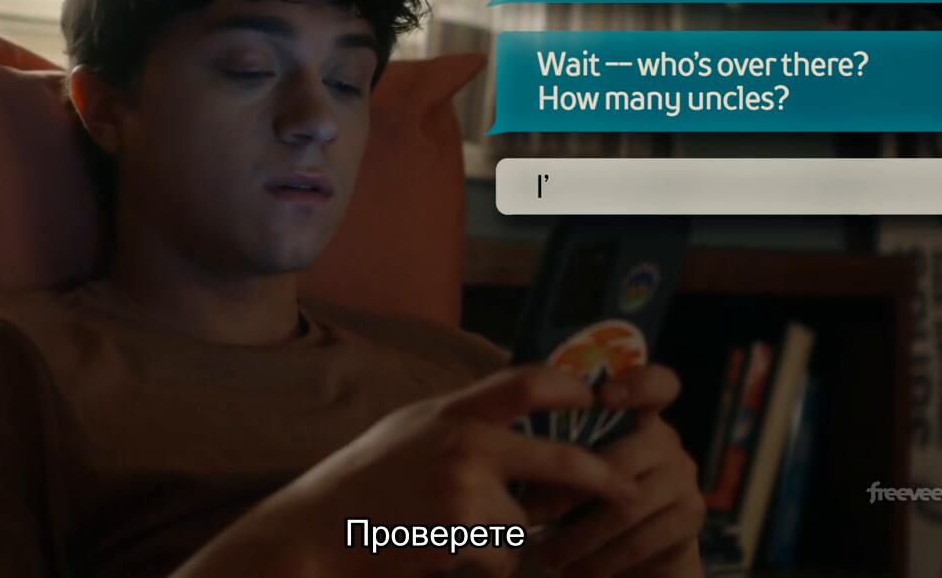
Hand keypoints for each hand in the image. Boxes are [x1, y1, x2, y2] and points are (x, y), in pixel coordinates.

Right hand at [177, 366, 639, 577]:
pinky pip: (501, 558)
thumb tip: (512, 413)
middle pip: (560, 460)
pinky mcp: (461, 536)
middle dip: (603, 480)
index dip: (570, 388)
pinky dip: (483, 565)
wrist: (313, 530)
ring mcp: (465, 490)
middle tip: (628, 491)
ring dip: (505, 541)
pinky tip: (439, 556)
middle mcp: (465, 443)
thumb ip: (459, 421)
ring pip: (523, 525)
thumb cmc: (360, 483)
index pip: (527, 382)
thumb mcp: (409, 429)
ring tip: (447, 537)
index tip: (595, 397)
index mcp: (452, 411)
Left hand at [528, 365, 705, 577]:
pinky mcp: (691, 518)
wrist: (643, 554)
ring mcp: (684, 478)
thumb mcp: (578, 469)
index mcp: (638, 416)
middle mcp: (667, 441)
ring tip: (544, 556)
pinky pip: (640, 542)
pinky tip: (574, 571)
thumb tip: (516, 462)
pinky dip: (600, 561)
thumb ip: (561, 452)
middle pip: (621, 460)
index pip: (656, 384)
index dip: (637, 384)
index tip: (605, 396)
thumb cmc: (590, 501)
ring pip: (626, 508)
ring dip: (578, 538)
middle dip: (567, 494)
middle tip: (529, 517)